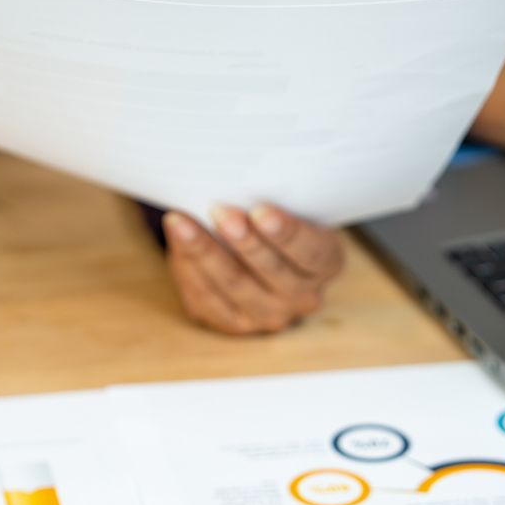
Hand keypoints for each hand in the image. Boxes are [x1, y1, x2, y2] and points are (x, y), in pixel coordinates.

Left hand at [162, 205, 345, 334]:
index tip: (261, 211)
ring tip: (183, 223)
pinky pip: (207, 298)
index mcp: (326, 263)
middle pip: (272, 271)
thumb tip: (236, 180)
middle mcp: (303, 296)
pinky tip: (177, 239)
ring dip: (206, 251)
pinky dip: (189, 266)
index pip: (311, 251)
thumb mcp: (291, 208)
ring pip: (234, 285)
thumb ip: (275, 201)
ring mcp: (269, 315)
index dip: (286, 233)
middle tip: (220, 211)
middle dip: (243, 241)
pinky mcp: (235, 323)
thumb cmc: (276, 221)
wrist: (262, 256)